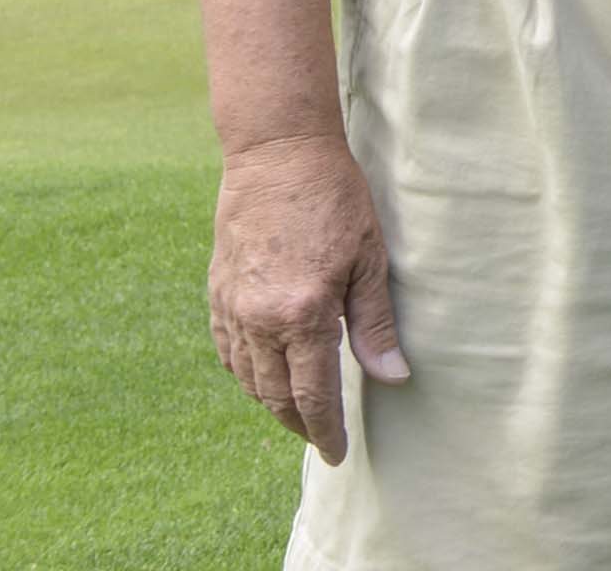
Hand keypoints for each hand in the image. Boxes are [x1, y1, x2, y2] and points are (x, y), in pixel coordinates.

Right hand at [207, 130, 403, 463]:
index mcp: (303, 314)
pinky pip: (229, 353)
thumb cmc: (335, 201)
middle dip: (300, 423)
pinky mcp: (217, 295)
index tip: (338, 454)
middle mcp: (259, 320)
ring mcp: (231, 309)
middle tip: (322, 438)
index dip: (326, 430)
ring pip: (248, 379)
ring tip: (299, 413)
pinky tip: (264, 377)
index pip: (313, 394)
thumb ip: (376, 325)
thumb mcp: (370, 259)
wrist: (277, 157)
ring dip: (272, 403)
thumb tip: (393, 378)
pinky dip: (247, 374)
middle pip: (276, 395)